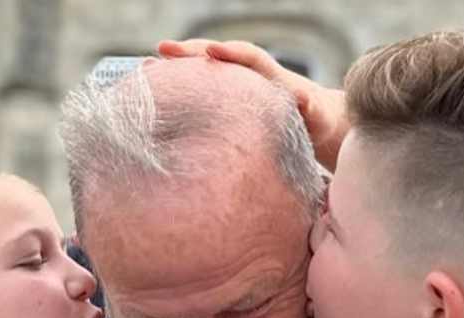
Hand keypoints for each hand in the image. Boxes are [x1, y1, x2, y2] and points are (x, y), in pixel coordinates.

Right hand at [158, 38, 347, 169]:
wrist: (314, 119)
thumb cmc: (316, 119)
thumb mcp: (317, 116)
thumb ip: (310, 108)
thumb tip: (305, 99)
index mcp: (270, 75)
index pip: (249, 57)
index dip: (230, 54)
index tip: (211, 51)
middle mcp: (248, 73)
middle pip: (217, 57)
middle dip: (190, 53)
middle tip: (161, 51)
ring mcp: (235, 84)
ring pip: (203, 70)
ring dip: (177, 68)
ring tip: (146, 68)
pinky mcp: (226, 97)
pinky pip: (200, 86)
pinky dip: (179, 85)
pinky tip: (153, 89)